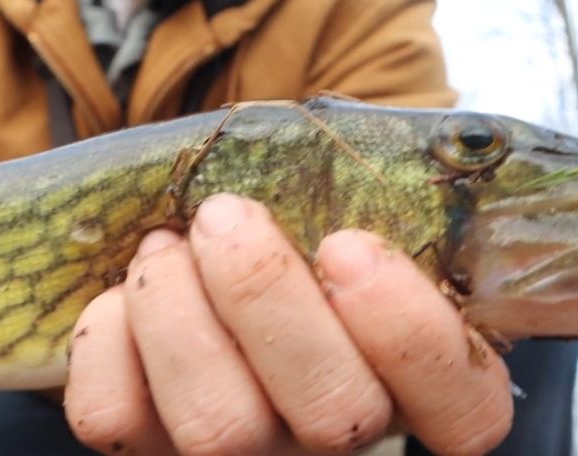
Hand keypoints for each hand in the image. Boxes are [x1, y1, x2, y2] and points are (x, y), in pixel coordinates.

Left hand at [64, 194, 512, 454]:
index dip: (413, 336)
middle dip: (267, 296)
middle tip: (229, 213)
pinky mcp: (154, 451)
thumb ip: (385, 209)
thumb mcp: (366, 223)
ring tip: (171, 241)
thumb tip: (392, 151)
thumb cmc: (313, 238)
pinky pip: (117, 421)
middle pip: (332, 415)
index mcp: (415, 384)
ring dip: (180, 311)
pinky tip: (133, 292)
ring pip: (219, 428)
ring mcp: (251, 453)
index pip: (464, 412)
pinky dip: (113, 342)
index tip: (348, 248)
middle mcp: (341, 438)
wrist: (229, 273)